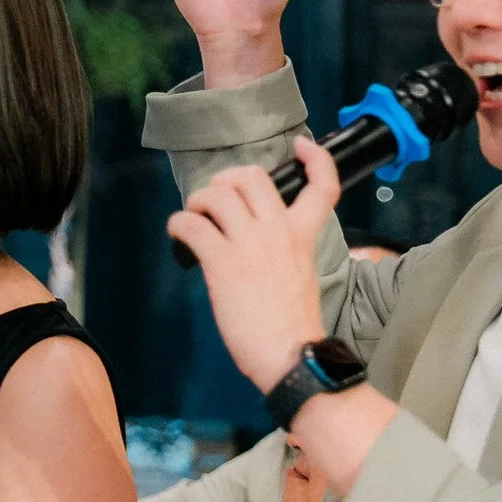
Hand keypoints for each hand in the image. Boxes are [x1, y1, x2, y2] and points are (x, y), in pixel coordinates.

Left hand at [167, 136, 338, 389]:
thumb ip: (284, 251)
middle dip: (226, 180)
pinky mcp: (222, 262)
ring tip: (195, 218)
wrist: (291, 355)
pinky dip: (178, 224)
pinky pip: (191, 224)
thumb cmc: (294, 326)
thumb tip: (253, 248)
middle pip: (251, 176)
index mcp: (304, 235)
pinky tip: (178, 236)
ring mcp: (250, 244)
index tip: (301, 145)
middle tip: (216, 200)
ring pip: (217, 193)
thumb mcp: (302, 276)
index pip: (323, 185)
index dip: (314, 158)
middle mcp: (279, 230)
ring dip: (198, 200)